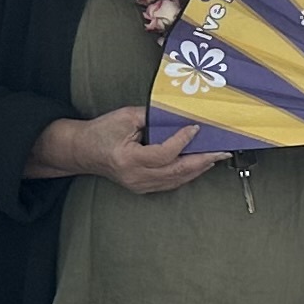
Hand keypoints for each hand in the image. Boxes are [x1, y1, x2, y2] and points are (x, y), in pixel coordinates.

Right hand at [40, 105, 222, 196]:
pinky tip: (199, 164)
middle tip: (222, 151)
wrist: (81, 151)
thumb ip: (151, 117)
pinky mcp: (143, 187)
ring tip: (216, 156)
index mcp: (128, 159)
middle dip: (203, 160)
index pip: (164, 154)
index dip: (182, 141)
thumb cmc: (101, 132)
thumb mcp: (124, 117)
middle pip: (176, 171)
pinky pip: (171, 182)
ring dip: (199, 168)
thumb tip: (179, 116)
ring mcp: (139, 185)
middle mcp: (136, 177)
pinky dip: (187, 173)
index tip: (196, 128)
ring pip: (177, 180)